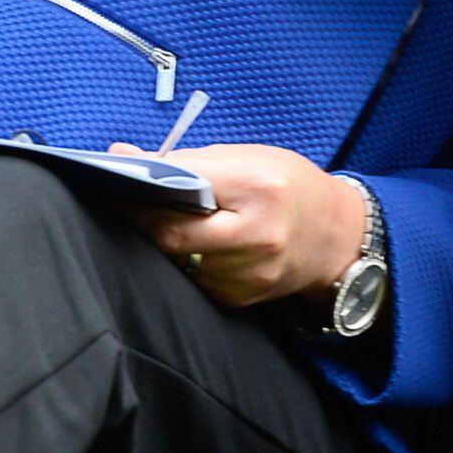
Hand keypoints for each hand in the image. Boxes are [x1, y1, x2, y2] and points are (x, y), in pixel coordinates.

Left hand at [111, 141, 367, 309]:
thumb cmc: (292, 187)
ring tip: (169, 225)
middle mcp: (258, 234)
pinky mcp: (243, 298)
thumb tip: (124, 154)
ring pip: (178, 262)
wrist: (338, 235)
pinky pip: (195, 281)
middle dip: (144, 222)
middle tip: (128, 208)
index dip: (140, 191)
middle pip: (171, 236)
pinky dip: (186, 264)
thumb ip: (190, 160)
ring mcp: (251, 272)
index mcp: (259, 187)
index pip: (181, 190)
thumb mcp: (252, 159)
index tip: (115, 185)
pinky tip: (198, 249)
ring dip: (165, 244)